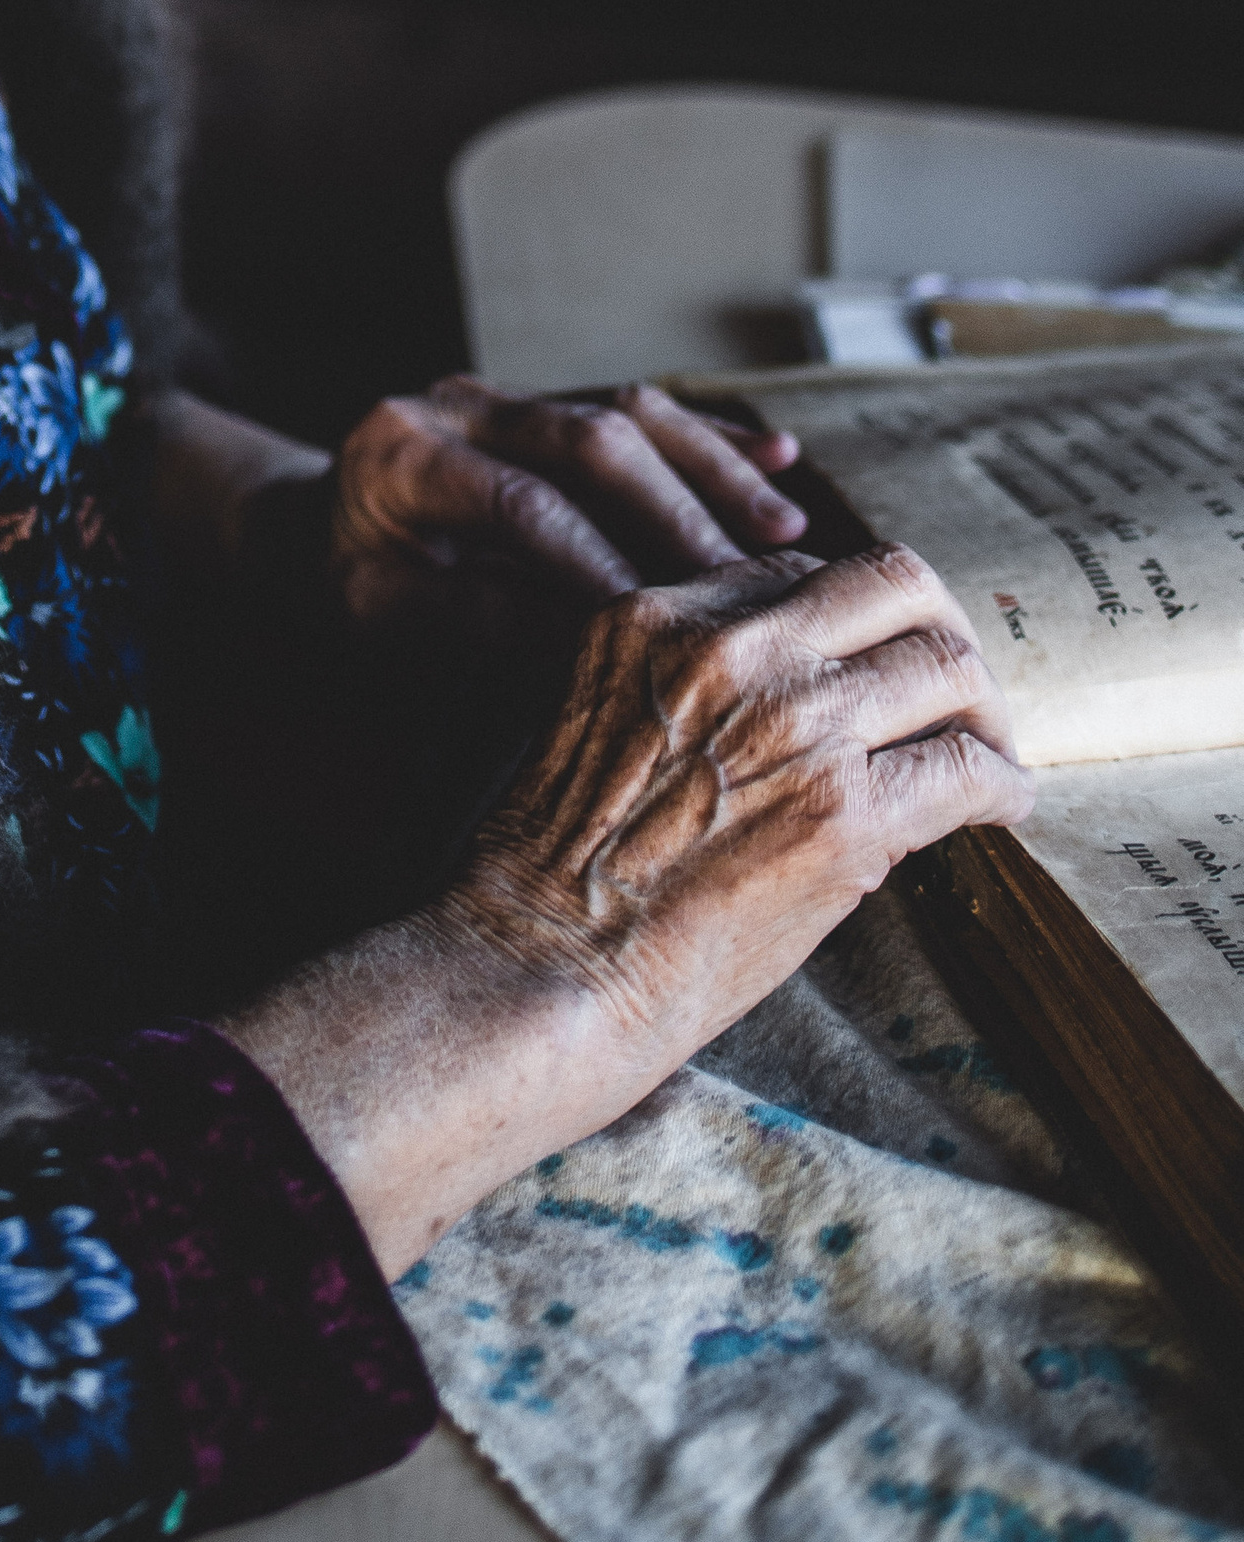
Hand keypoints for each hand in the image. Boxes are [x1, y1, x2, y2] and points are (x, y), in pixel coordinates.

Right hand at [224, 543, 1033, 1274]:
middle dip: (936, 631)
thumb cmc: (549, 873)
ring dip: (980, 710)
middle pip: (892, 581)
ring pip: (946, 662)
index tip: (869, 670)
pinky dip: (1002, 786)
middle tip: (953, 691)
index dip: (848, 625)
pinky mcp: (846, 813)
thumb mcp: (596, 722)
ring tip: (984, 753)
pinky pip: (969, 767)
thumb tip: (809, 713)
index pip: (797, 576)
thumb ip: (692, 689)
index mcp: (656, 615)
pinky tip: (1000, 809)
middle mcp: (731, 647)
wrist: (539, 966)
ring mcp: (793, 721)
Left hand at [330, 374, 806, 625]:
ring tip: (781, 529)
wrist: (312, 525)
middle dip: (677, 510)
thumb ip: (483, 620)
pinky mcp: (547, 397)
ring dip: (710, 468)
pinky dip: (706, 436)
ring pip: (626, 411)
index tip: (667, 619)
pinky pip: (636, 406)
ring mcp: (507, 391)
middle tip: (749, 578)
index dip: (600, 559)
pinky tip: (777, 460)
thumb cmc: (349, 583)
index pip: (522, 502)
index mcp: (403, 455)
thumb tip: (596, 645)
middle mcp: (457, 403)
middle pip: (589, 440)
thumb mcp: (388, 615)